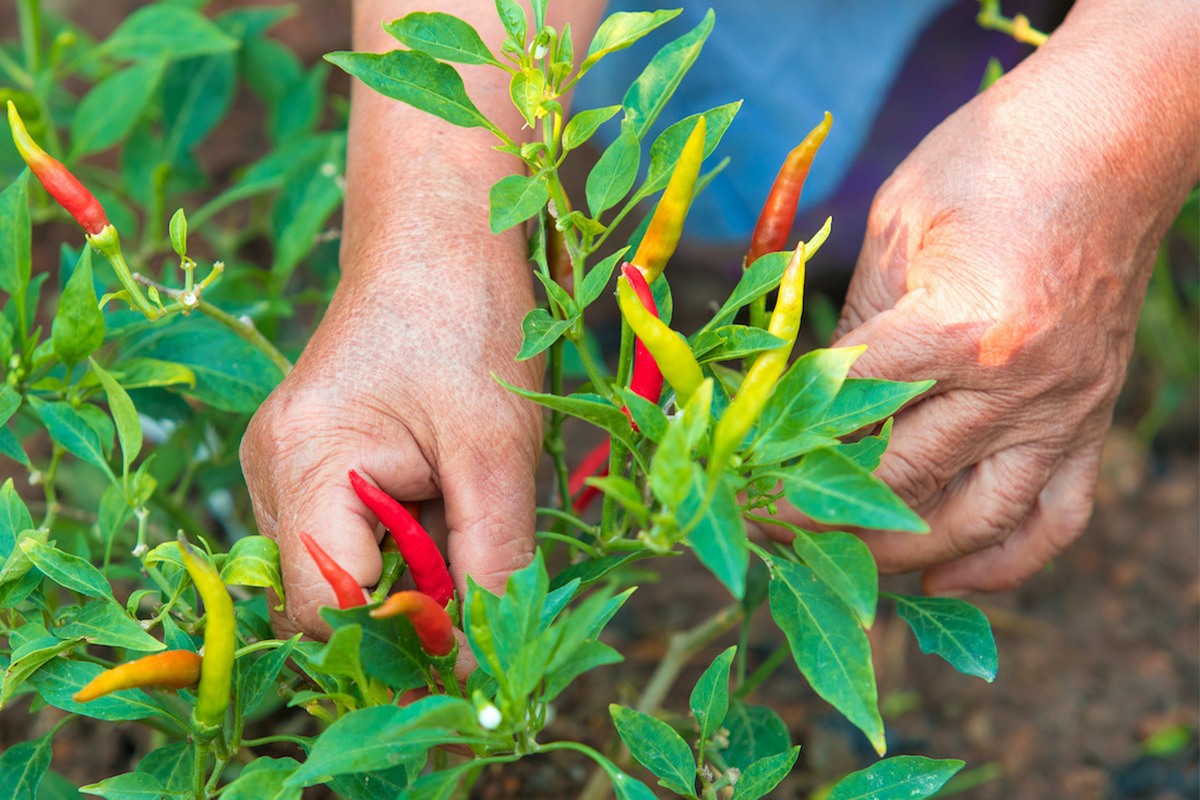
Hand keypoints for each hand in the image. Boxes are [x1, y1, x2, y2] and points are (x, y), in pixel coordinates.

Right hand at [240, 243, 541, 641]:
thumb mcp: (497, 450)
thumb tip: (485, 658)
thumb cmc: (469, 320)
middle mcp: (271, 472)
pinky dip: (405, 534)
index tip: (476, 625)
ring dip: (414, 562)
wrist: (439, 233)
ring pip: (346, 570)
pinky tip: (440, 482)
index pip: (327, 607)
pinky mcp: (309, 462)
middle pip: (330, 597)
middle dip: (413, 596)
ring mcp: (284, 467)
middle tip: (478, 540)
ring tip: (459, 491)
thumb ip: (491, 560)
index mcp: (302, 463)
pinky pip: (351, 534)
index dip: (404, 634)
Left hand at [760, 0, 1196, 592]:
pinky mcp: (1092, 413)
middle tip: (767, 533)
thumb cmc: (996, 159)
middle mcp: (1019, 383)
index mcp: (955, 326)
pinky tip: (952, 581)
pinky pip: (1059, 514)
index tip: (736, 481)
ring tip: (843, 570)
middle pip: (903, 478)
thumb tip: (806, 395)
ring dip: (904, 555)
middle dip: (824, 515)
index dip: (781, 452)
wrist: (1115, 134)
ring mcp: (1066, 406)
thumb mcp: (897, 225)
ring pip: (979, 517)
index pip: (847, 414)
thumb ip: (855, 323)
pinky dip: (1007, 560)